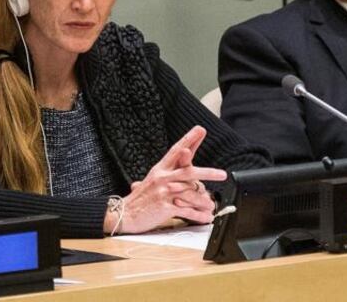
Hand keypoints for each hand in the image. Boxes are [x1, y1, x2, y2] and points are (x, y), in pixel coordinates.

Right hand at [106, 126, 226, 233]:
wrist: (124, 214)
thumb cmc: (139, 199)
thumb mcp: (150, 181)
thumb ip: (165, 175)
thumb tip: (179, 172)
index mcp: (160, 169)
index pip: (177, 151)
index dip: (189, 140)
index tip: (200, 130)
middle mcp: (163, 178)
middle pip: (189, 171)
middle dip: (208, 173)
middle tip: (222, 174)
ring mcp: (164, 192)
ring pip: (191, 192)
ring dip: (204, 200)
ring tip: (212, 205)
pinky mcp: (165, 207)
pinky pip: (186, 210)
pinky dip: (198, 215)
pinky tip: (205, 217)